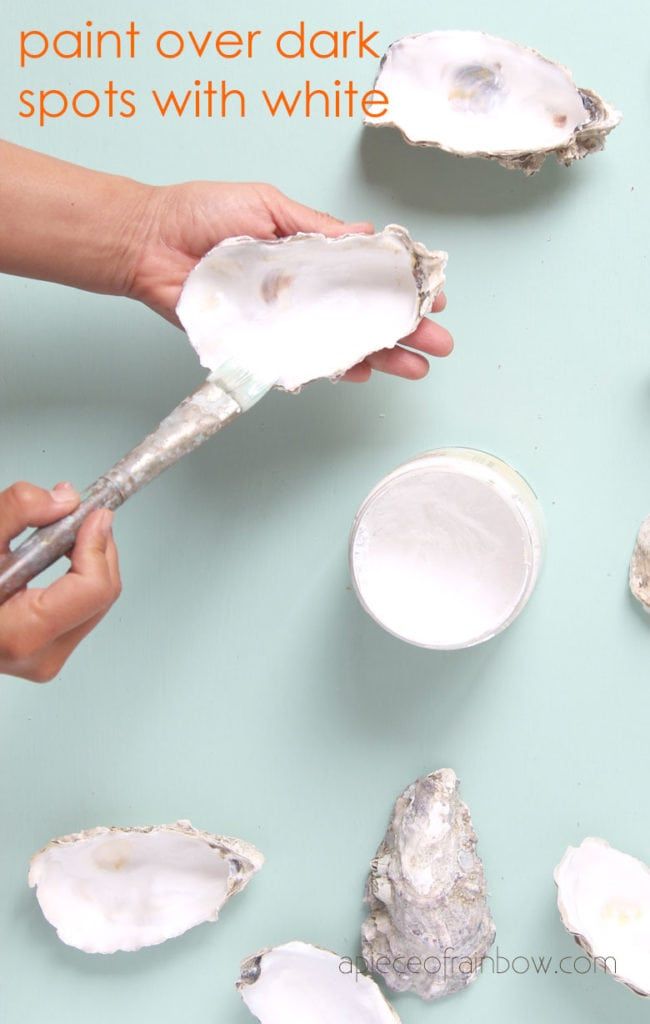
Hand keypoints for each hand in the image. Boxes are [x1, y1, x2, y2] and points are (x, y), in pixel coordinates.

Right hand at [0, 482, 120, 681]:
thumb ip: (15, 512)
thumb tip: (63, 499)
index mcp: (21, 634)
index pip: (92, 589)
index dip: (98, 545)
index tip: (93, 514)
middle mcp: (41, 655)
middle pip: (102, 594)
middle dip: (98, 549)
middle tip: (84, 515)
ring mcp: (47, 659)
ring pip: (97, 603)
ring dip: (90, 563)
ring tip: (66, 534)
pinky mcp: (49, 653)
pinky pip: (83, 611)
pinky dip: (79, 579)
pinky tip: (59, 557)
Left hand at [129, 182, 451, 381]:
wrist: (151, 241)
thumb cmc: (203, 215)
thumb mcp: (268, 205)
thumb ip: (316, 227)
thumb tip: (366, 235)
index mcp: (311, 255)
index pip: (367, 274)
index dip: (402, 284)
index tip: (433, 292)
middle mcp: (304, 292)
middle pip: (365, 314)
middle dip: (407, 327)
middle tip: (440, 342)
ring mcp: (285, 320)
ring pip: (343, 343)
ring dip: (383, 356)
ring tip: (416, 366)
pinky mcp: (261, 343)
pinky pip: (304, 362)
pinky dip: (334, 369)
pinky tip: (363, 373)